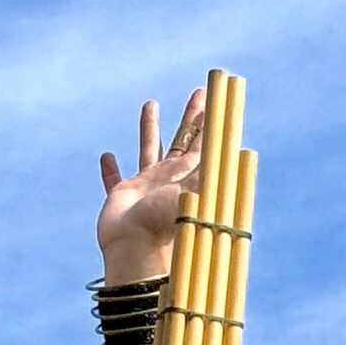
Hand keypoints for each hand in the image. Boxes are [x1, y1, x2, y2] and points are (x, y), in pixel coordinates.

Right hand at [97, 87, 206, 283]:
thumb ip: (211, 173)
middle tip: (201, 92)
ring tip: (152, 103)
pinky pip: (115, 180)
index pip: (209, 142)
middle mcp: (171, 178)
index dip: (215, 121)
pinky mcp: (122, 197)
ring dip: (150, 128)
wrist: (135, 252)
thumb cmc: (166, 226)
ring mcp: (147, 187)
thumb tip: (239, 150)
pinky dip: (110, 170)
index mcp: (191, 177)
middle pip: (185, 139)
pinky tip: (107, 156)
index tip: (221, 98)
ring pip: (149, 149)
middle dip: (193, 116)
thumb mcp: (196, 196)